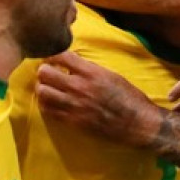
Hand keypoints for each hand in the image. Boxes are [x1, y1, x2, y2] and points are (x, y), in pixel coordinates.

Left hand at [36, 51, 160, 145]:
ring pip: (42, 92)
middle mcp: (79, 87)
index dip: (53, 55)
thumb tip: (72, 64)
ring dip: (43, 88)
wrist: (136, 123)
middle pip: (45, 73)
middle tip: (48, 73)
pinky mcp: (72, 121)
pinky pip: (48, 111)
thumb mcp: (111, 75)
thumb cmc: (128, 97)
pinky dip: (46, 104)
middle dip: (44, 71)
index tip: (53, 58)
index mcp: (91, 72)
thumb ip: (90, 69)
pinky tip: (53, 102)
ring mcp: (74, 105)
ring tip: (49, 88)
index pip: (60, 56)